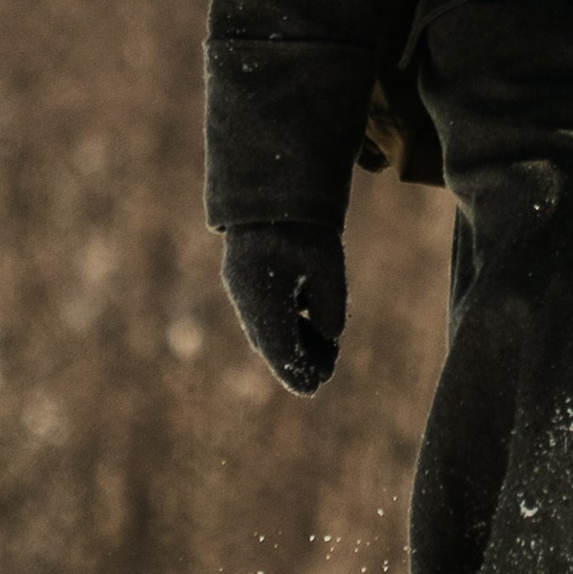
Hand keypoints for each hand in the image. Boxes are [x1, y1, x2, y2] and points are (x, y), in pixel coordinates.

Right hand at [220, 222, 346, 395]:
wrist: (273, 185)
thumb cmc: (305, 225)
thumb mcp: (328, 265)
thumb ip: (331, 305)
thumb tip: (331, 336)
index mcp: (264, 298)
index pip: (280, 348)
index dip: (297, 371)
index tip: (314, 388)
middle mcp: (245, 296)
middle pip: (271, 342)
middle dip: (297, 360)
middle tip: (324, 373)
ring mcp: (240, 285)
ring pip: (265, 327)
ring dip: (291, 341)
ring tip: (323, 348)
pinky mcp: (243, 274)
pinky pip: (262, 310)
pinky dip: (283, 322)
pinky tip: (307, 322)